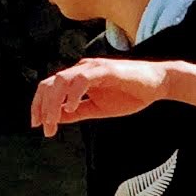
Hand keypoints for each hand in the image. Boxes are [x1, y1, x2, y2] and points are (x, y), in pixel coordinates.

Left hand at [31, 58, 166, 135]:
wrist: (157, 85)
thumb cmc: (131, 95)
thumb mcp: (99, 108)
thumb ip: (78, 111)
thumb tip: (57, 118)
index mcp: (78, 78)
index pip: (50, 87)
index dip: (40, 105)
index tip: (38, 125)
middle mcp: (81, 69)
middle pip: (50, 83)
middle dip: (42, 106)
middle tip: (43, 127)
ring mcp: (92, 68)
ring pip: (61, 80)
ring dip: (53, 103)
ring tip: (53, 122)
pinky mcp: (105, 70)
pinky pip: (82, 79)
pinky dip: (73, 94)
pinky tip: (70, 108)